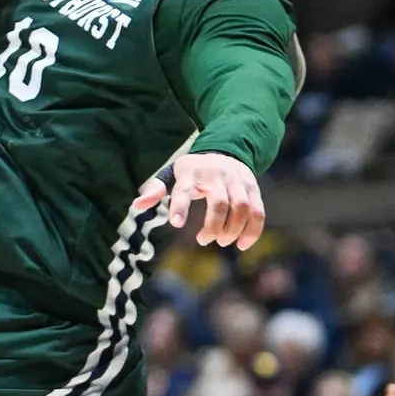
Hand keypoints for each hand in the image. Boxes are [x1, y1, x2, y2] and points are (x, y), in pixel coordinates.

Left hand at [132, 153, 264, 248]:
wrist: (225, 150)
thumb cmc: (193, 170)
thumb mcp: (172, 173)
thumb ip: (156, 189)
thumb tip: (136, 206)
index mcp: (192, 173)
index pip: (185, 189)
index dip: (180, 206)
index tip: (176, 224)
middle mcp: (217, 176)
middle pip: (220, 203)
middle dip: (213, 226)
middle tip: (203, 240)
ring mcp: (238, 181)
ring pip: (243, 208)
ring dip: (233, 230)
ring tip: (222, 242)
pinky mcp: (253, 188)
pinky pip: (258, 211)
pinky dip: (253, 230)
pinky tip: (243, 244)